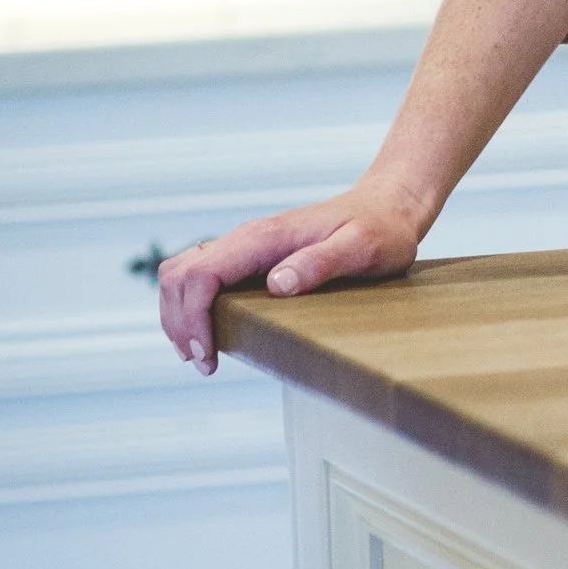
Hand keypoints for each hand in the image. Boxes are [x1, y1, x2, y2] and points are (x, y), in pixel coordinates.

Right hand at [157, 177, 428, 375]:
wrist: (389, 207)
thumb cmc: (380, 229)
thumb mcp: (361, 248)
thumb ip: (319, 263)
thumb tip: (276, 284)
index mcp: (264, 238)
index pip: (200, 274)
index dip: (192, 317)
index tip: (208, 355)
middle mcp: (247, 238)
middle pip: (179, 274)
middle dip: (178, 320)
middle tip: (203, 361)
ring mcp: (247, 247)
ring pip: (184, 273)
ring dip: (179, 314)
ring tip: (201, 354)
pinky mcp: (252, 257)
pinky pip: (203, 277)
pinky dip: (192, 306)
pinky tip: (211, 334)